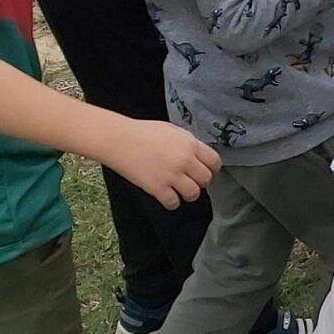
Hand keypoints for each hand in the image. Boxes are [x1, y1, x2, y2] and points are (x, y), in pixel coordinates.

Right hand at [104, 118, 218, 206]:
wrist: (119, 140)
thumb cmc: (143, 132)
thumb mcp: (173, 131)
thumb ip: (188, 144)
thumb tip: (197, 154)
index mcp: (191, 144)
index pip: (214, 161)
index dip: (212, 169)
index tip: (207, 172)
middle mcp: (185, 160)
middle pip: (206, 179)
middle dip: (201, 183)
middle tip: (192, 183)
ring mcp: (172, 175)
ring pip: (193, 194)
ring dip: (189, 195)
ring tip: (181, 192)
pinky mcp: (157, 187)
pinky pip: (173, 202)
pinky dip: (172, 203)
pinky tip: (167, 198)